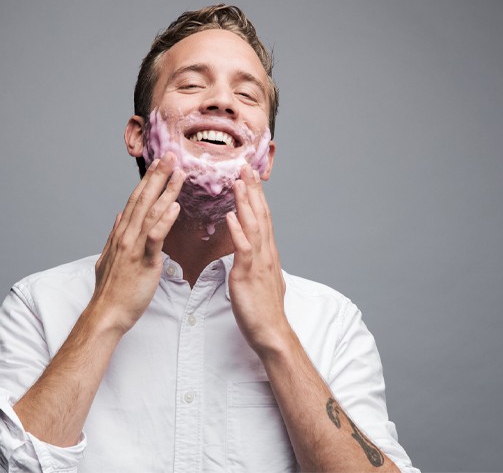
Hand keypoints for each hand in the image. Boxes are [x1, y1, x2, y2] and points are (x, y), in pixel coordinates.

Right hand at [87, 152, 186, 334]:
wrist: (107, 312)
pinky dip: (165, 220)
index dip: (147, 180)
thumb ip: (114, 235)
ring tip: (178, 174)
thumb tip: (119, 216)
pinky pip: (155, 237)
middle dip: (158, 176)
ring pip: (151, 212)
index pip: (136, 199)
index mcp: (121, 232)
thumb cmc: (111, 289)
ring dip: (166, 191)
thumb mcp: (108, 257)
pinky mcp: (144, 261)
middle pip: (143, 199)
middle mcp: (126, 234)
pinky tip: (175, 207)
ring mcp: (134, 246)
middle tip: (170, 156)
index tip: (158, 164)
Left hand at [225, 177, 292, 356]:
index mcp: (267, 253)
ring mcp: (258, 264)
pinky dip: (237, 232)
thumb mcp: (262, 278)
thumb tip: (255, 248)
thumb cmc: (264, 309)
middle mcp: (266, 254)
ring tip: (238, 182)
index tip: (250, 176)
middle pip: (261, 216)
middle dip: (253, 191)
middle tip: (246, 167)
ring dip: (245, 203)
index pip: (263, 218)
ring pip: (253, 227)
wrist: (271, 334)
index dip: (257, 196)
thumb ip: (258, 260)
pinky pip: (243, 250)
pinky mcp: (248, 276)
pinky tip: (231, 217)